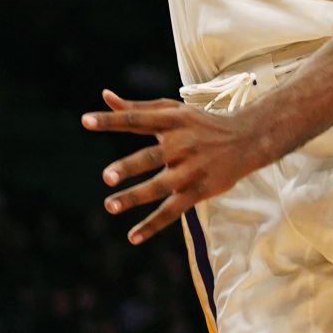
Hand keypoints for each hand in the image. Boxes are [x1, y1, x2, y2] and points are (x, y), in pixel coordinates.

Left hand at [83, 90, 264, 241]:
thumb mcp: (171, 110)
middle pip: (151, 156)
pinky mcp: (198, 190)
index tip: (85, 121)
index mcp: (171, 120)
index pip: (136, 119)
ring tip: (110, 205)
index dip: (111, 120)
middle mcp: (181, 143)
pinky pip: (173, 211)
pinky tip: (132, 237)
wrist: (247, 138)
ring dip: (135, 197)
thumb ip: (136, 107)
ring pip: (160, 187)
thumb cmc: (200, 123)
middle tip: (106, 176)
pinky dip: (153, 225)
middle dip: (129, 166)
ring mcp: (191, 169)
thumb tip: (104, 96)